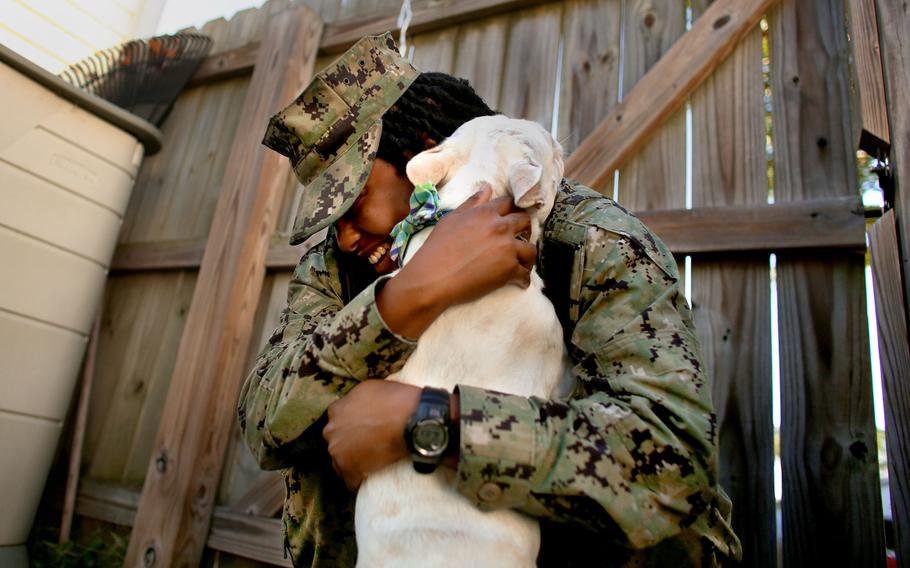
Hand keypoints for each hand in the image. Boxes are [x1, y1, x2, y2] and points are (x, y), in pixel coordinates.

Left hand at [322, 380, 420, 490]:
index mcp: (336, 409)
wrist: (412, 420)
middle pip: (336, 440)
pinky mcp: (349, 469)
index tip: (362, 429)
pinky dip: (358, 482)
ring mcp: (338, 450)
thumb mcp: (371, 388)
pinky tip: (369, 479)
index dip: (350, 424)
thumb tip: (358, 405)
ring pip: (340, 461)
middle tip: (368, 445)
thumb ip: (357, 399)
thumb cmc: (397, 400)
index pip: (336, 420)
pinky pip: (350, 481)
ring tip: (371, 464)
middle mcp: (332, 429)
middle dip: (348, 443)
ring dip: (352, 462)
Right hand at [378, 184, 536, 337]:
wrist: (434, 276)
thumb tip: (487, 187)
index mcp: (485, 212)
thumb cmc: (437, 247)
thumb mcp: (452, 219)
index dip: (512, 209)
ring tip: (521, 262)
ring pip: (531, 249)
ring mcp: (507, 248)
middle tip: (520, 237)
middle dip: (525, 228)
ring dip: (527, 255)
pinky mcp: (509, 269)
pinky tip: (519, 281)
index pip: (509, 202)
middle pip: (525, 221)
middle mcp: (500, 227)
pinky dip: (523, 278)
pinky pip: (525, 273)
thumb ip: (472, 203)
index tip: (512, 217)